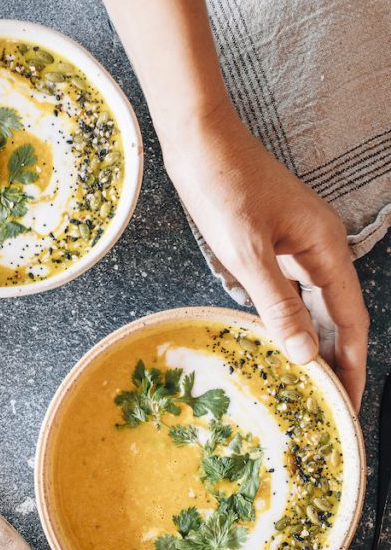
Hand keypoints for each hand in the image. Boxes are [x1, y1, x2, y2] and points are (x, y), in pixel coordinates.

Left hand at [162, 107, 368, 409]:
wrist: (198, 140)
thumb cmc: (223, 185)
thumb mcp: (247, 250)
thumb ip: (277, 303)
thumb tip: (305, 355)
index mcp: (324, 248)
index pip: (351, 321)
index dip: (351, 365)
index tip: (348, 404)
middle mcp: (318, 249)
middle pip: (338, 319)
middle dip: (337, 364)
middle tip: (329, 409)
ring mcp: (295, 248)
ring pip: (313, 309)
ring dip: (312, 347)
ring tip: (306, 390)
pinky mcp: (271, 248)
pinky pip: (289, 295)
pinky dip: (287, 324)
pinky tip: (276, 348)